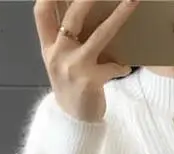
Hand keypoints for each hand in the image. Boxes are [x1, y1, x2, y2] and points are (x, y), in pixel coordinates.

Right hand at [34, 0, 138, 121]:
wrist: (73, 122)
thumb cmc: (71, 87)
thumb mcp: (60, 62)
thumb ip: (65, 39)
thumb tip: (82, 10)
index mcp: (49, 47)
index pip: (41, 13)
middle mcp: (58, 54)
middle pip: (73, 17)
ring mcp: (74, 67)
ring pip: (99, 35)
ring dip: (118, 16)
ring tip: (133, 1)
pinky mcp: (90, 81)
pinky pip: (113, 66)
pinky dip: (121, 65)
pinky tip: (126, 67)